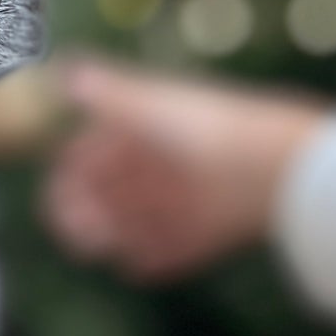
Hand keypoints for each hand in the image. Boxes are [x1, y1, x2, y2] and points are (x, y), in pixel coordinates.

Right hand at [40, 59, 327, 280]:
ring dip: (110, 241)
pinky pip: (156, 262)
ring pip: (122, 233)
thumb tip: (64, 70)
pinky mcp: (193, 242)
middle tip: (86, 232)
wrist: (272, 166)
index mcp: (134, 138)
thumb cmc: (206, 127)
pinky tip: (144, 260)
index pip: (79, 165)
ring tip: (115, 243)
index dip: (65, 182)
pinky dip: (146, 264)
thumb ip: (105, 92)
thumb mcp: (148, 104)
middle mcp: (149, 173)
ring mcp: (170, 209)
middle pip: (95, 203)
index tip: (63, 196)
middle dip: (82, 219)